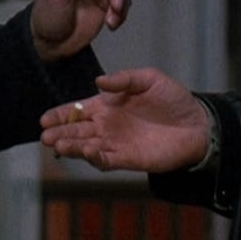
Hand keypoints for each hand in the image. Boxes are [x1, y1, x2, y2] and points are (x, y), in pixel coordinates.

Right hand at [40, 67, 209, 172]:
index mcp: (108, 105)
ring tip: (58, 144)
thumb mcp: (149, 79)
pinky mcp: (127, 158)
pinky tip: (85, 152)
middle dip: (59, 133)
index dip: (60, 114)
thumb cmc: (173, 99)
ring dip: (72, 146)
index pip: (77, 110)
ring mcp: (116, 143)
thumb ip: (124, 79)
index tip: (44, 119)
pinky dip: (94, 157)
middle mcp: (107, 125)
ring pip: (87, 146)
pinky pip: (105, 160)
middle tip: (45, 136)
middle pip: (77, 130)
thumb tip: (98, 82)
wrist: (196, 124)